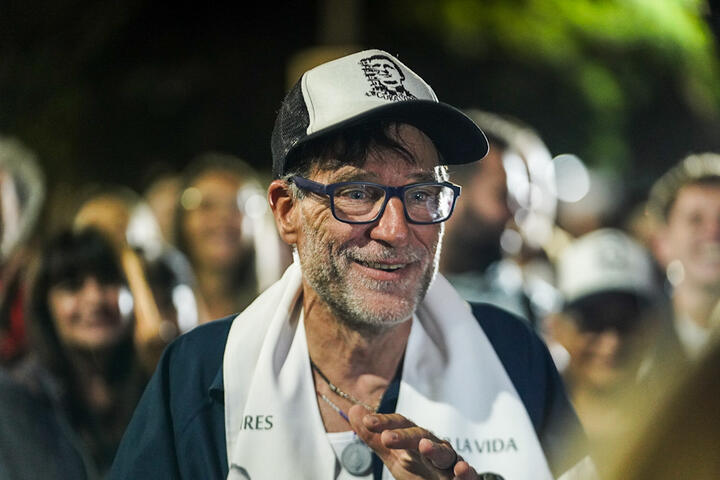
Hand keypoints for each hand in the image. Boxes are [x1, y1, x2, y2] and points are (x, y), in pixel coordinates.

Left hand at [348, 405, 477, 478]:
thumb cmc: (420, 469)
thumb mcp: (393, 455)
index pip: (401, 425)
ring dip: (435, 449)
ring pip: (445, 453)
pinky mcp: (465, 479)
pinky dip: (466, 472)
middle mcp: (434, 447)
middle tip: (387, 437)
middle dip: (405, 436)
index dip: (385, 422)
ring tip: (424, 446)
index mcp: (415, 439)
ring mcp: (450, 463)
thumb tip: (354, 410)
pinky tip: (460, 470)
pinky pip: (468, 475)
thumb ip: (374, 437)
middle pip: (420, 436)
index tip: (367, 422)